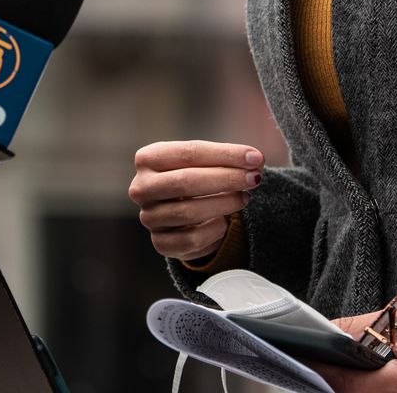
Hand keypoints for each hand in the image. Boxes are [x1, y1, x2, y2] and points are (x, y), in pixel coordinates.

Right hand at [128, 140, 264, 261]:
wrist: (179, 209)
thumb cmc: (194, 176)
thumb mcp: (203, 161)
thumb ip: (227, 159)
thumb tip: (255, 160)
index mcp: (147, 159)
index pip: (189, 153)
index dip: (225, 155)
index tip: (256, 158)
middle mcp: (141, 188)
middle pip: (185, 181)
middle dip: (226, 179)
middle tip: (254, 179)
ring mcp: (149, 217)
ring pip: (189, 212)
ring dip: (224, 205)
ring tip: (244, 198)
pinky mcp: (160, 243)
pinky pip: (193, 240)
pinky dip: (215, 230)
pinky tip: (224, 222)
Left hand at [308, 298, 396, 392]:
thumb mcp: (396, 319)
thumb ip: (353, 331)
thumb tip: (317, 335)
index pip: (347, 385)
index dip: (319, 371)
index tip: (300, 358)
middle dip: (329, 384)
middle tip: (311, 364)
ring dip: (346, 389)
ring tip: (332, 371)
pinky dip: (364, 392)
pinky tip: (354, 380)